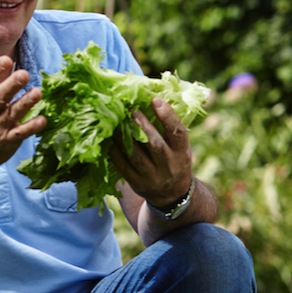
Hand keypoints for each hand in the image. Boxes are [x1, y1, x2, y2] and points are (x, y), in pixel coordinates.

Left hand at [109, 96, 193, 210]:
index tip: (155, 99)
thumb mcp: (180, 148)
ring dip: (124, 137)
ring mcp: (153, 177)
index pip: (178, 132)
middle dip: (141, 125)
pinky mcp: (138, 184)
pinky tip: (109, 138)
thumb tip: (154, 97)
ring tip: (115, 121)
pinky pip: (123, 166)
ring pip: (136, 155)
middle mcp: (169, 166)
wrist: (172, 195)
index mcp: (182, 153)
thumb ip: (170, 129)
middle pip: (155, 144)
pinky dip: (115, 151)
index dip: (167, 115)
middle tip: (130, 108)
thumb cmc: (174, 161)